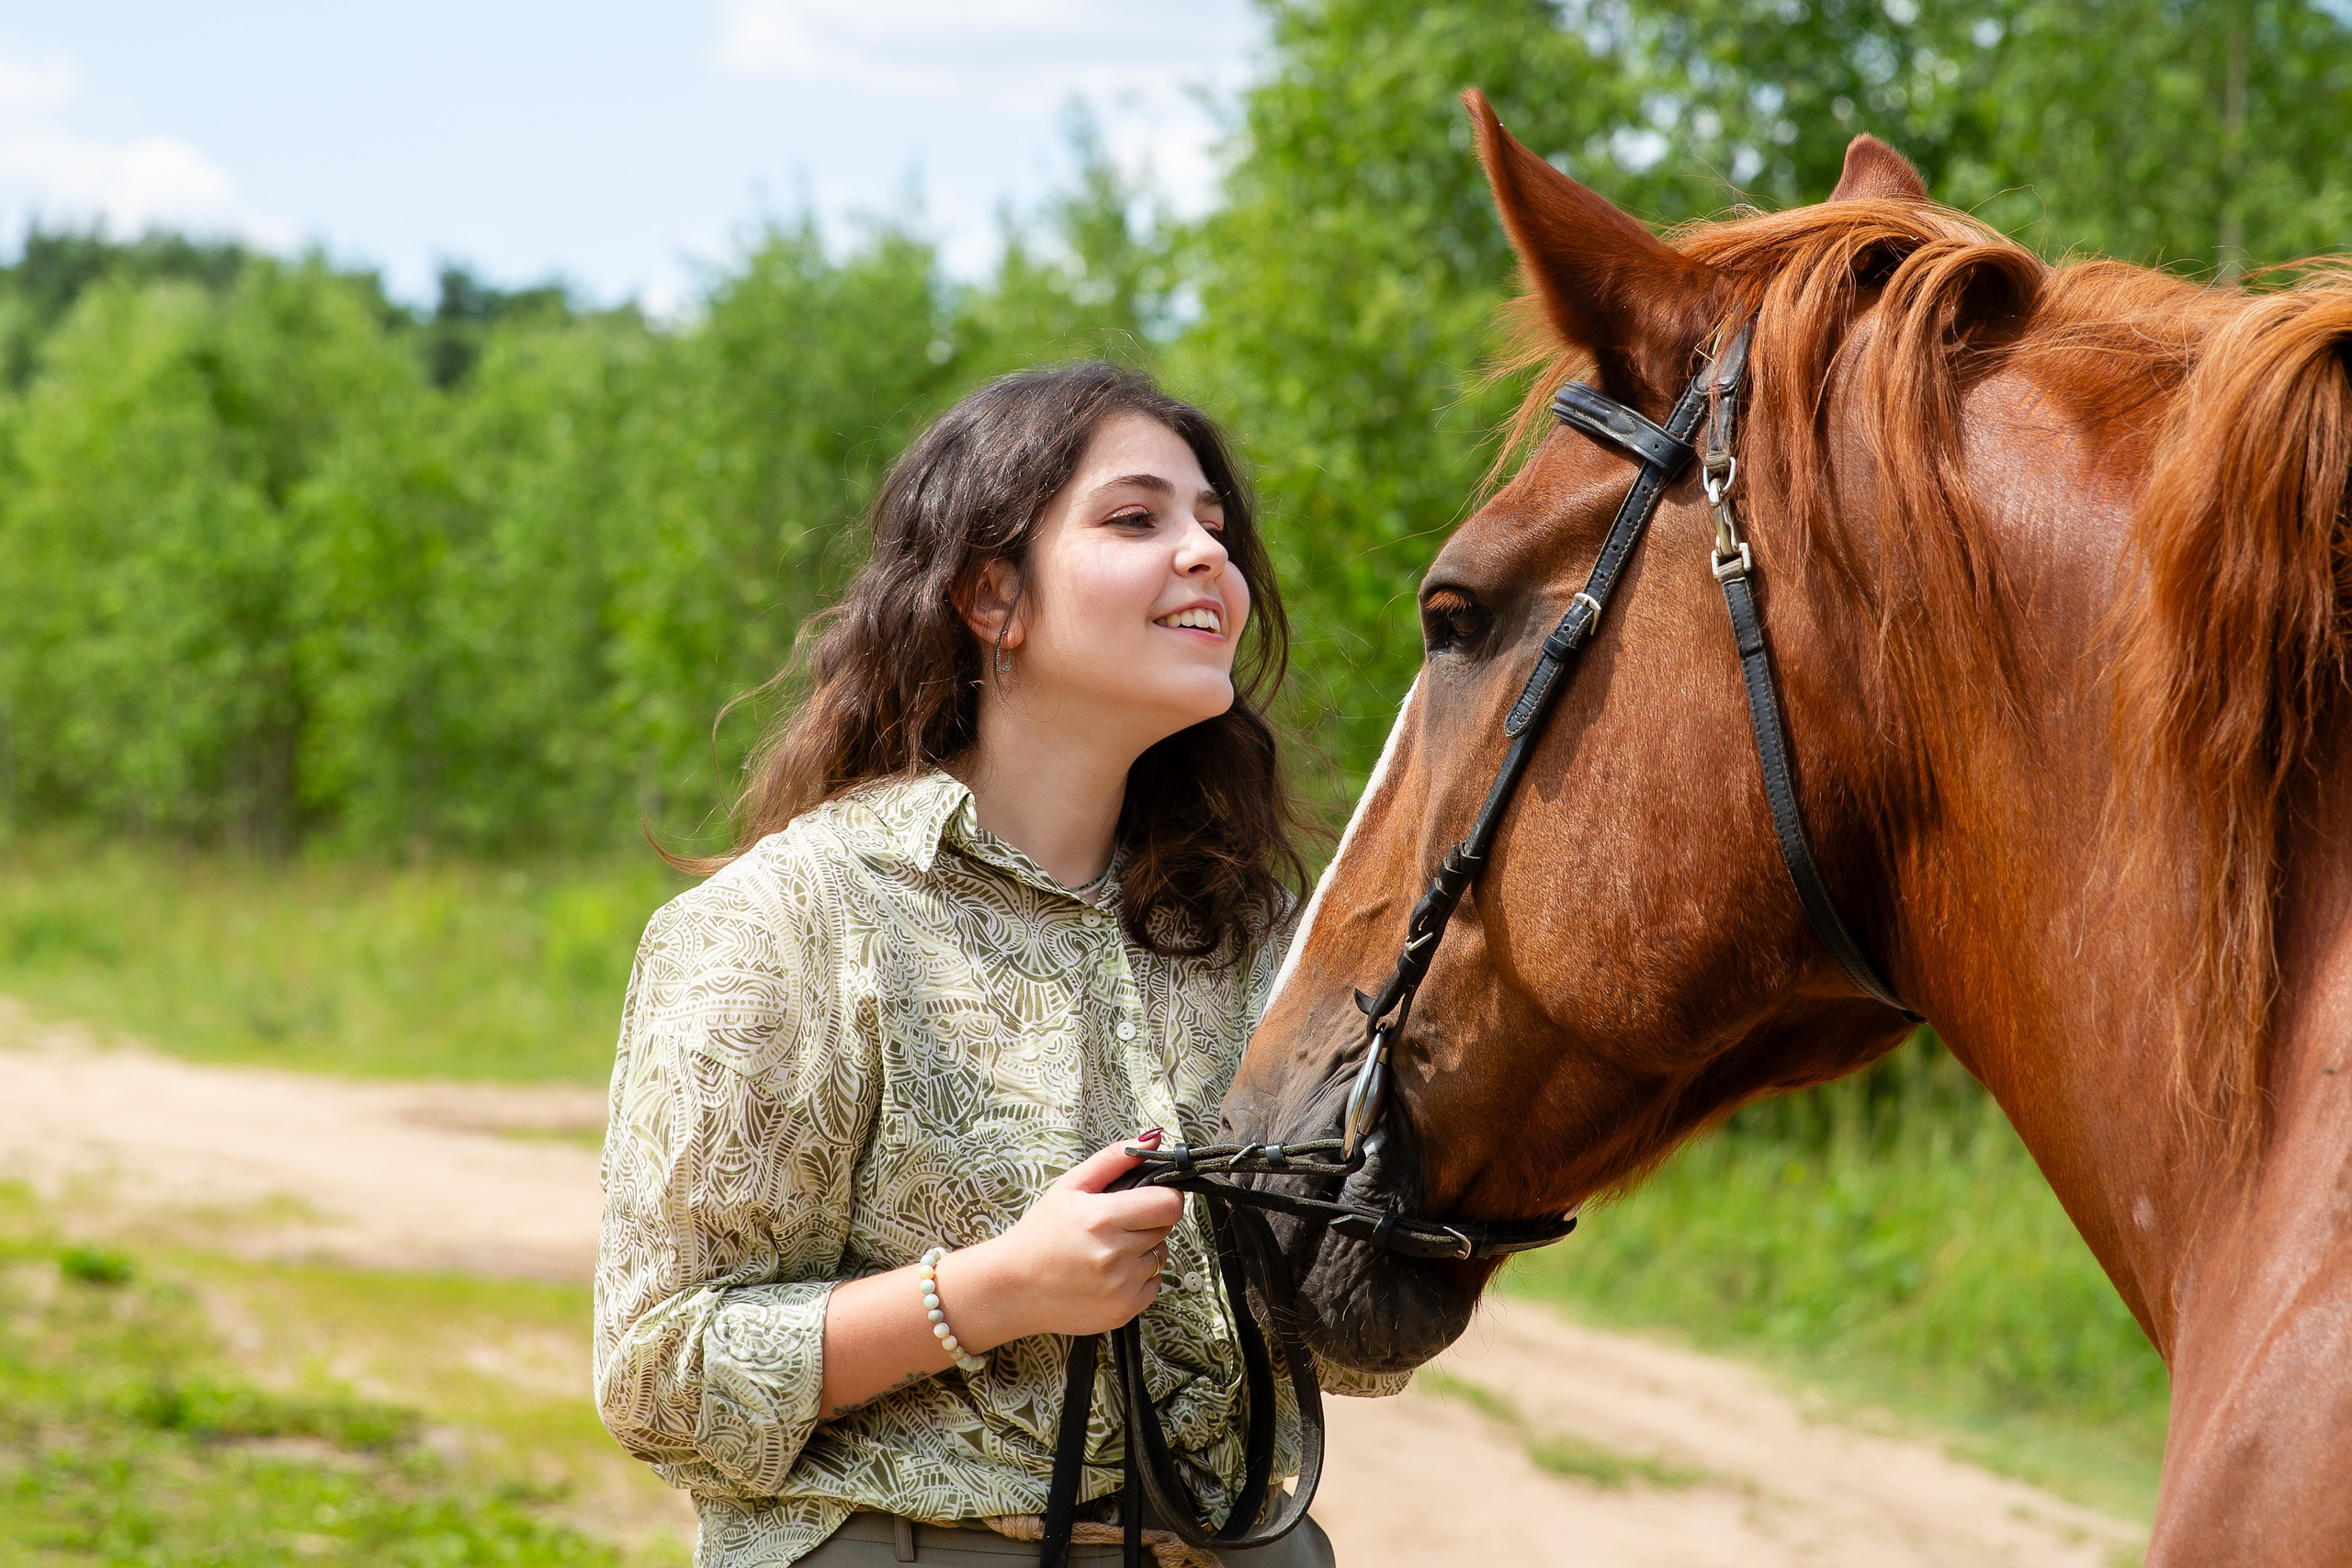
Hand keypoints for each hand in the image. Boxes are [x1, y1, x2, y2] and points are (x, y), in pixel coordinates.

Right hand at [942, 1132, 1183, 1347]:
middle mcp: (1116, 1254)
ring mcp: (1121, 1286)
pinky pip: (1153, 1285)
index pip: (1169, 1204)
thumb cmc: (1039, 1234)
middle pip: (1165, 1228)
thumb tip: (1153, 1138)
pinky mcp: (1124, 1310)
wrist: (1013, 1287)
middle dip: (1146, 1222)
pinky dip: (1139, 1277)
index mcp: (1103, 1218)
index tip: (1147, 1199)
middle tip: (1116, 1224)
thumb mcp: (1070, 1186)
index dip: (1162, 1197)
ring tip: (1107, 1250)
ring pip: (1160, 1256)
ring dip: (1142, 1251)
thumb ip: (1113, 1159)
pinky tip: (1109, 1273)